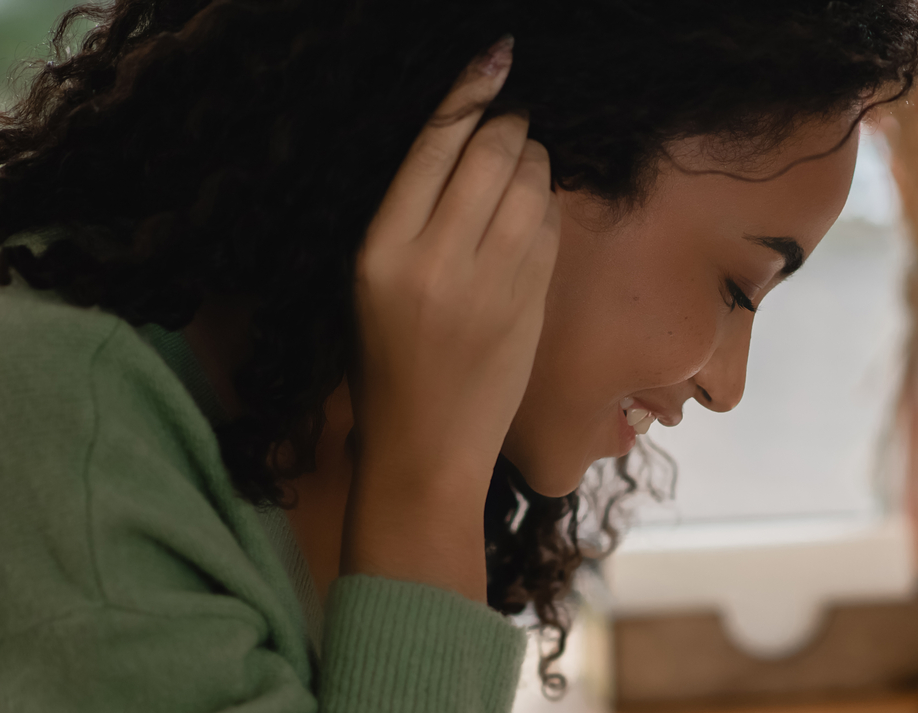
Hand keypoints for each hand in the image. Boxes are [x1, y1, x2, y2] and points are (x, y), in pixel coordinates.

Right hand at [344, 36, 559, 599]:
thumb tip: (461, 139)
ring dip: (535, 159)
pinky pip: (551, 227)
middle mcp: (437, 260)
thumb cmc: (385, 363)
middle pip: (492, 150)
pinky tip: (533, 211)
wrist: (425, 450)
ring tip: (521, 164)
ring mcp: (492, 284)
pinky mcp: (532, 305)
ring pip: (532, 183)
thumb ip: (409, 214)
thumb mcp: (366, 282)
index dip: (470, 91)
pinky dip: (548, 205)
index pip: (434, 142)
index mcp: (381, 247)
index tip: (494, 57)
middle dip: (510, 124)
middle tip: (510, 122)